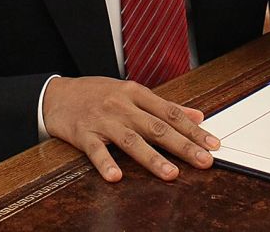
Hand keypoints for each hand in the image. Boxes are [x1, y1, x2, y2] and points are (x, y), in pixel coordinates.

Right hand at [43, 76, 219, 182]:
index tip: (213, 143)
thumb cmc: (97, 94)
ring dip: (152, 158)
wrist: (56, 94)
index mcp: (136, 93)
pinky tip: (116, 177)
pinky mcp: (82, 133)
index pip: (171, 112)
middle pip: (157, 126)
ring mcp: (102, 119)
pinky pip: (95, 151)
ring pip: (131, 139)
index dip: (193, 129)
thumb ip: (164, 106)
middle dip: (183, 145)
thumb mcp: (131, 92)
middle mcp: (122, 105)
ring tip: (171, 174)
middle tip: (204, 161)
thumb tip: (197, 115)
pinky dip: (105, 163)